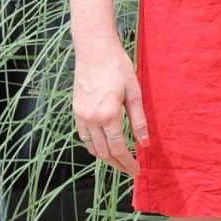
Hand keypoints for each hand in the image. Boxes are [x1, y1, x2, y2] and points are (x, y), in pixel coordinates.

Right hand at [72, 38, 149, 176]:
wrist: (94, 50)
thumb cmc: (118, 67)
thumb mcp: (134, 93)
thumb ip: (139, 120)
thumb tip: (144, 143)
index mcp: (108, 115)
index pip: (119, 149)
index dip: (128, 163)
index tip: (137, 170)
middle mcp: (91, 119)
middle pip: (104, 153)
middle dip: (117, 165)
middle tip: (130, 169)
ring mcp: (81, 116)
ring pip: (91, 147)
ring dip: (105, 157)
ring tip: (119, 161)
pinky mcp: (75, 111)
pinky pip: (83, 136)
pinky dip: (94, 145)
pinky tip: (104, 145)